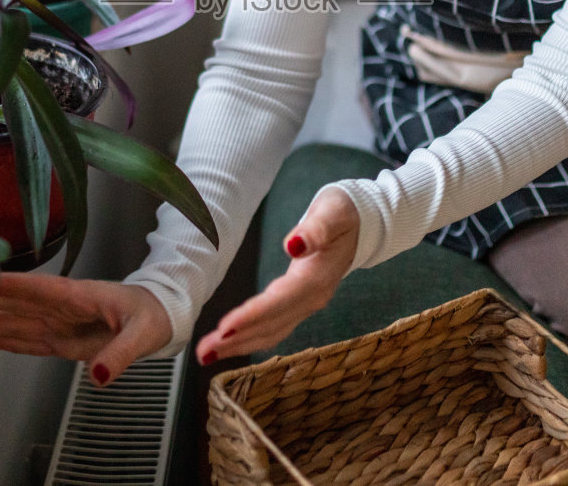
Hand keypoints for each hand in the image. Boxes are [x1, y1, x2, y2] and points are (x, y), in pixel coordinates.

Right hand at [0, 272, 172, 386]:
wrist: (163, 317)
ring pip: (18, 321)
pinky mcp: (63, 342)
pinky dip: (8, 340)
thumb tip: (98, 376)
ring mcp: (60, 325)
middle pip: (18, 304)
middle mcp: (62, 309)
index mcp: (78, 296)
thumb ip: (121, 353)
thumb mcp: (143, 332)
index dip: (9, 285)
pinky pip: (30, 341)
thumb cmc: (154, 315)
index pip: (37, 289)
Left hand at [195, 188, 359, 364]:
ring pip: (271, 331)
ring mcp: (307, 304)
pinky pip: (274, 327)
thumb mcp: (332, 213)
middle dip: (237, 339)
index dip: (253, 316)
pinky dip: (251, 337)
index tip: (225, 328)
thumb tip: (293, 245)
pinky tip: (231, 343)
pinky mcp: (300, 304)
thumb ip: (315, 230)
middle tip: (204, 351)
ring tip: (208, 353)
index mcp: (317, 278)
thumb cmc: (342, 214)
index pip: (280, 302)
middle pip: (272, 325)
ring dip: (240, 344)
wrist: (363, 223)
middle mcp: (312, 298)